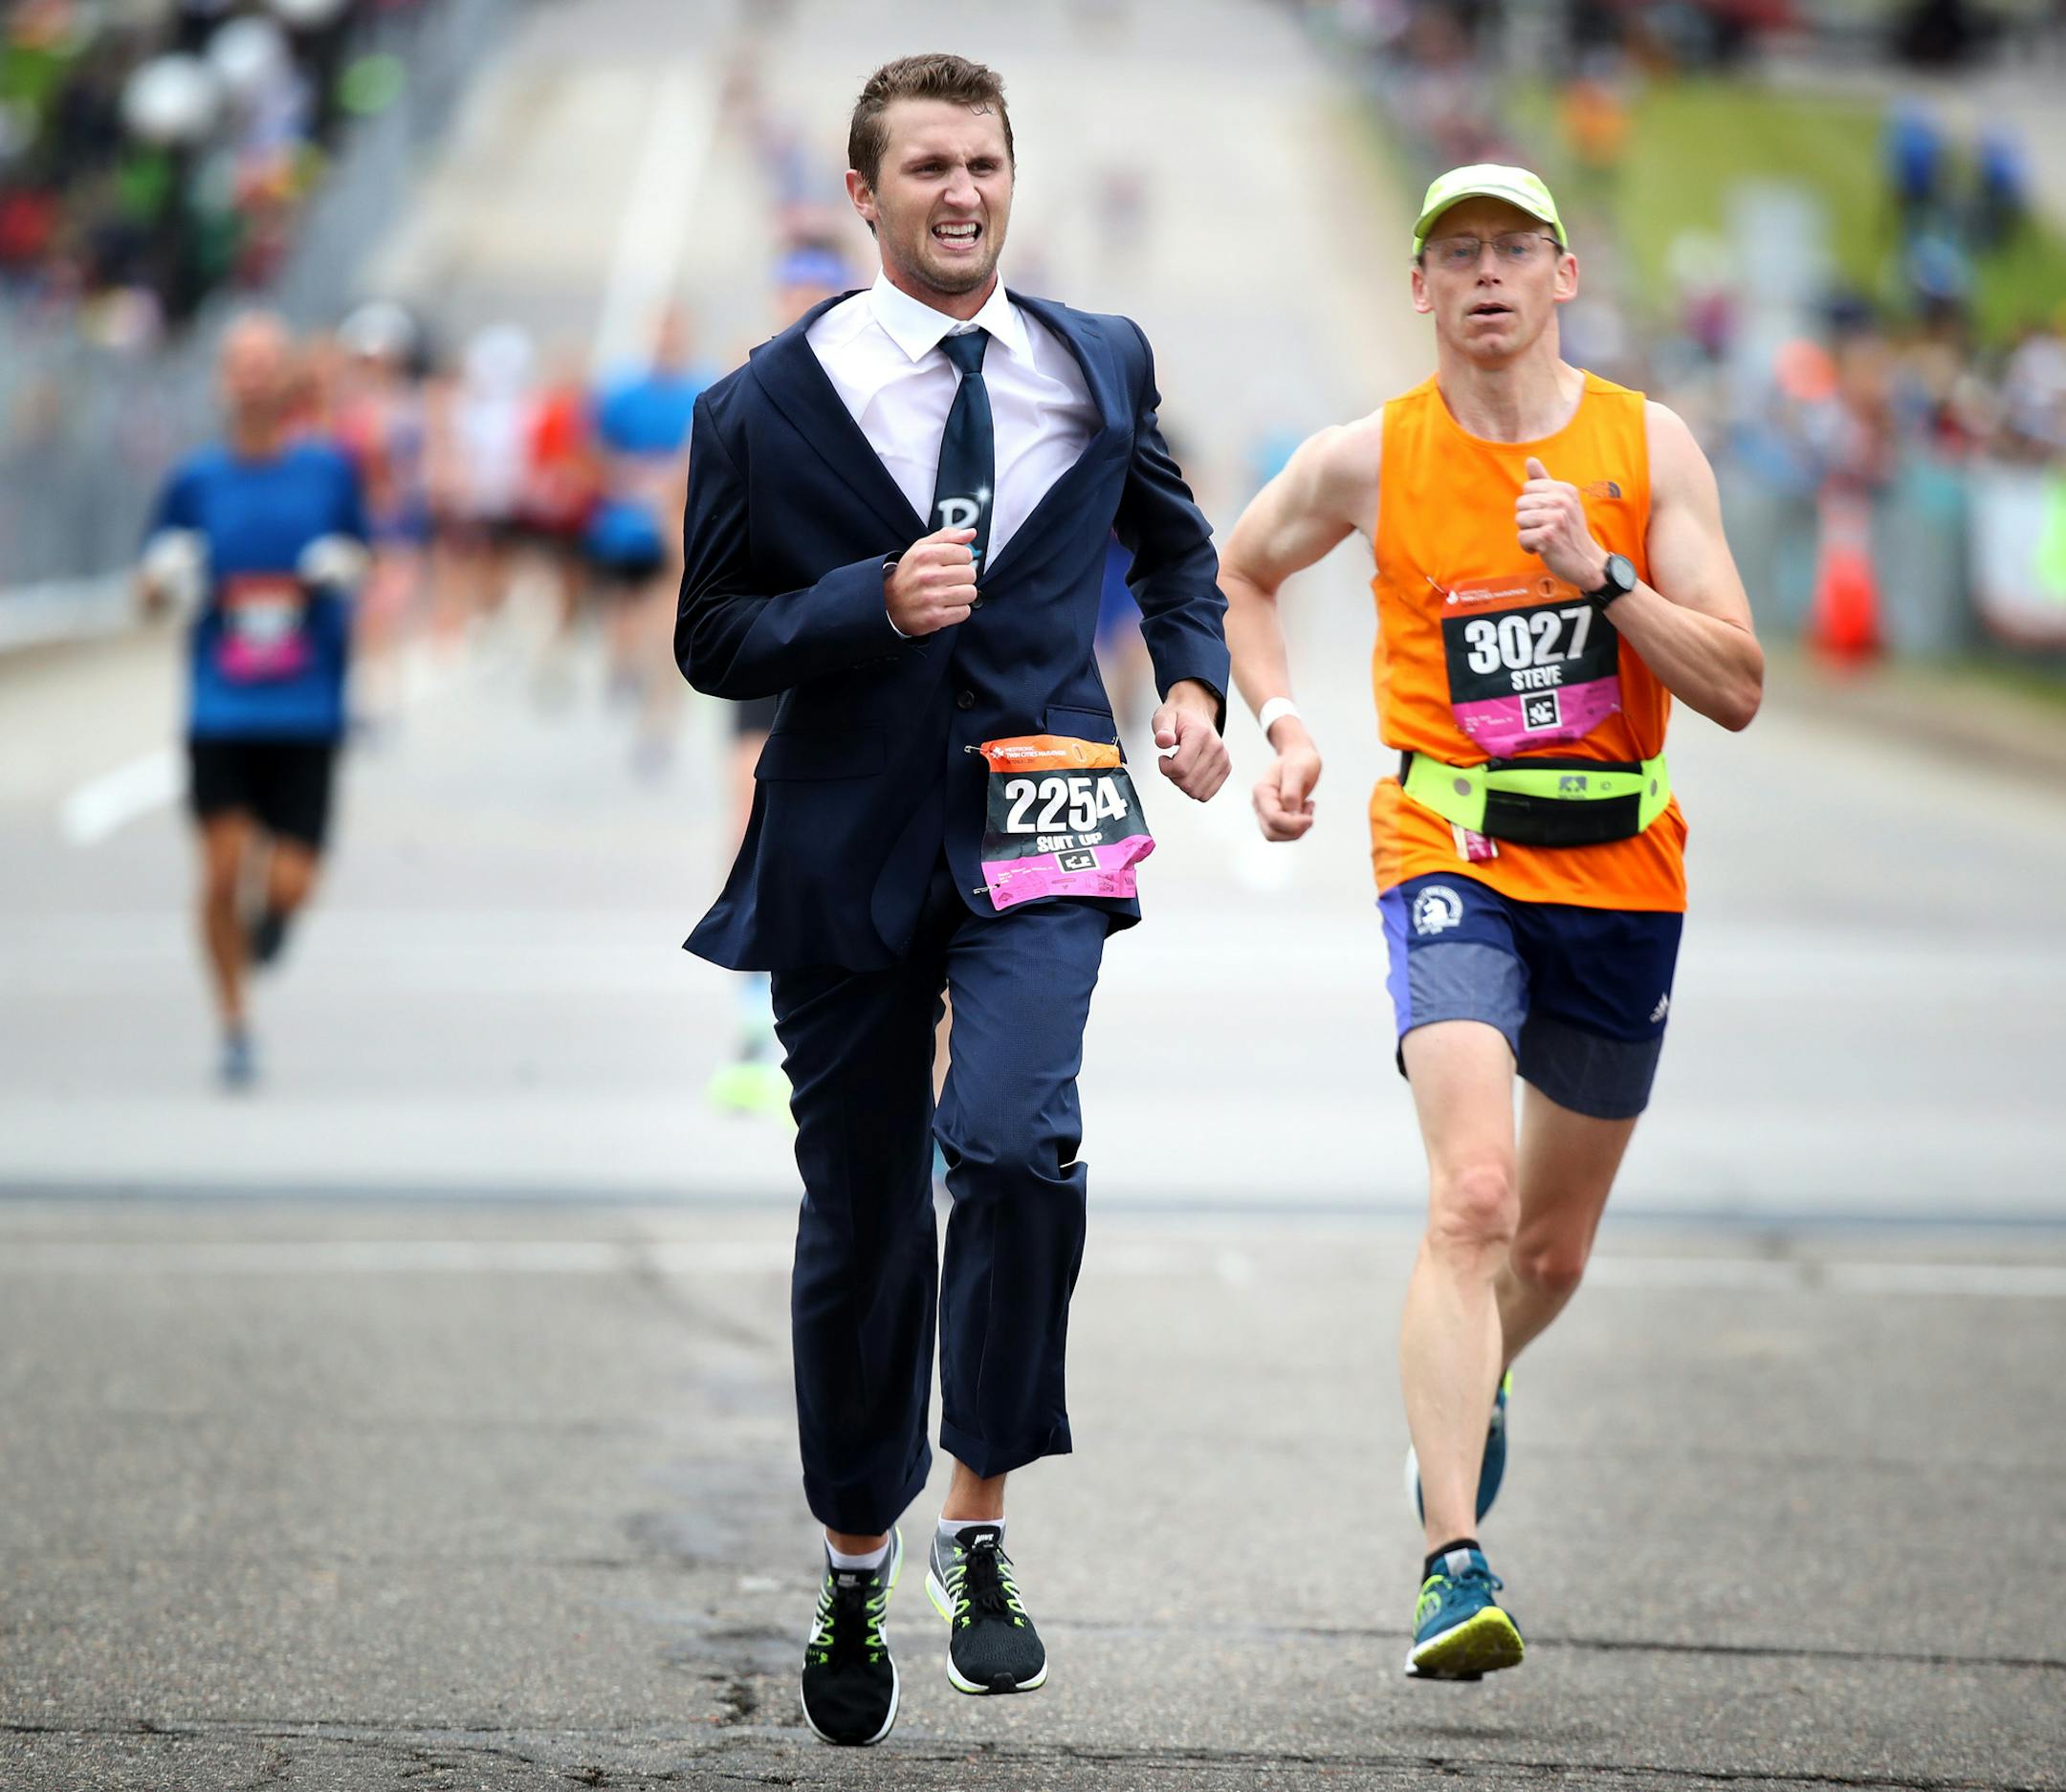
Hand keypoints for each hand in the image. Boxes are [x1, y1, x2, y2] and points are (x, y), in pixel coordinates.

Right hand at [885, 525, 977, 635]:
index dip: (961, 559)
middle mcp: (928, 576)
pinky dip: (958, 610)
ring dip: (962, 595)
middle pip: (970, 574)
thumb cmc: (908, 575)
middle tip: (948, 581)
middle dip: (962, 578)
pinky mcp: (935, 617)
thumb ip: (947, 537)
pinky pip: (965, 611)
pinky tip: (945, 606)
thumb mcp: (921, 549)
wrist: (888, 604)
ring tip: (947, 594)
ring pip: (970, 593)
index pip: (965, 553)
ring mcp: (931, 598)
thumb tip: (971, 533)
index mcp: (925, 555)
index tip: (952, 564)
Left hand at [1151, 681, 1230, 802]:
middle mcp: (1215, 747)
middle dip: (1174, 777)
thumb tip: (1163, 740)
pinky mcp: (1225, 767)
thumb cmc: (1180, 717)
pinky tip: (1191, 772)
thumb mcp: (1163, 718)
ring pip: (1197, 792)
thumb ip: (1162, 730)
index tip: (1164, 758)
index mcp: (1200, 734)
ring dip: (1184, 783)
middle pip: (1188, 783)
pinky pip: (1207, 793)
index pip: (1180, 768)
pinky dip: (1195, 787)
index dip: (1165, 768)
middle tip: (1172, 762)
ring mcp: (1223, 758)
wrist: (1196, 711)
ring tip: (1182, 766)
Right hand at [1253, 729, 1320, 841]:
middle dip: (1294, 830)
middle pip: (1272, 833)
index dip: (1293, 824)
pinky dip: (1297, 826)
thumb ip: (1292, 793)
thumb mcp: (1298, 771)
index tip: (1311, 817)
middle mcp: (1259, 804)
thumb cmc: (1300, 760)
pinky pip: (1283, 832)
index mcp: (1262, 792)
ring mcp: (1264, 811)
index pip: (1274, 819)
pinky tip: (1306, 808)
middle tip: (1311, 815)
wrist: (1298, 755)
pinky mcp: (1273, 815)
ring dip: (1296, 830)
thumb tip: (1291, 815)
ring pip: (1276, 836)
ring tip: (1309, 809)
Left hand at [1515, 457, 1607, 591]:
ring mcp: (1556, 519)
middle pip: (1521, 503)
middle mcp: (1562, 501)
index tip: (1548, 514)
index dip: (1532, 504)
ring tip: (1545, 538)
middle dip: (1528, 519)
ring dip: (1528, 533)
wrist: (1586, 560)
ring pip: (1519, 520)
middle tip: (1547, 528)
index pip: (1528, 488)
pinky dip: (1528, 547)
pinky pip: (1522, 538)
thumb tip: (1530, 460)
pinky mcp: (1548, 537)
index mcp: (1565, 489)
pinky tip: (1543, 549)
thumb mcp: (1562, 502)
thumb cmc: (1569, 531)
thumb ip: (1544, 481)